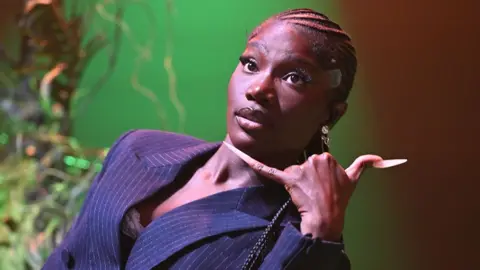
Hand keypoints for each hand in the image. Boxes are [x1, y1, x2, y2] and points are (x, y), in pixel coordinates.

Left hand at [223, 142, 405, 240]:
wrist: (327, 217)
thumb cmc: (340, 200)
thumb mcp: (355, 180)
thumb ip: (366, 164)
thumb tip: (382, 158)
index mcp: (327, 157)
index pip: (315, 159)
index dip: (317, 174)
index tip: (323, 185)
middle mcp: (314, 159)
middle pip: (302, 163)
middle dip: (306, 177)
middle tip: (314, 192)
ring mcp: (301, 170)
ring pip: (292, 171)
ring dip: (296, 183)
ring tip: (305, 196)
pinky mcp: (288, 180)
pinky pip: (270, 170)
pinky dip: (254, 162)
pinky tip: (241, 155)